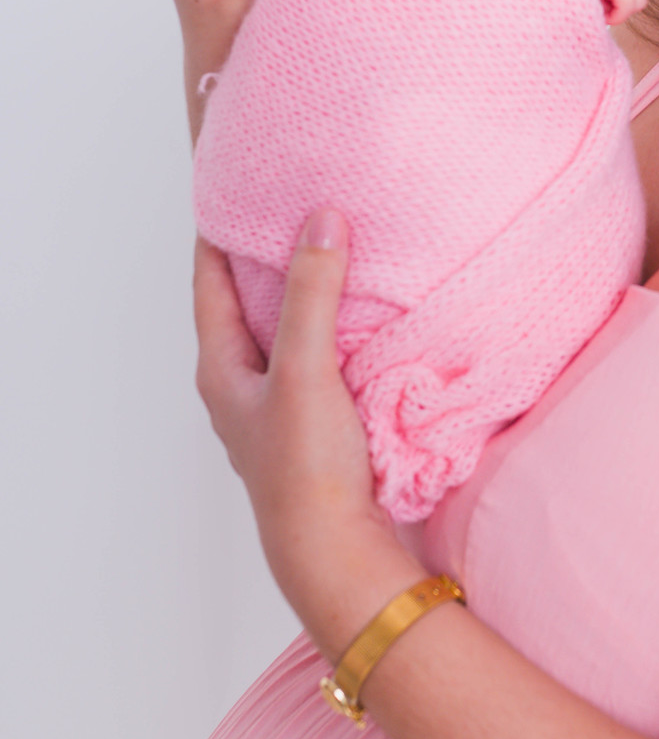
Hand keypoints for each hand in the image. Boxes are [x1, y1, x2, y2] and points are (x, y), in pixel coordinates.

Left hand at [193, 209, 408, 651]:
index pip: (210, 281)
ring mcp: (279, 405)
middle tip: (295, 202)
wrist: (338, 554)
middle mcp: (243, 384)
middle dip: (269, 253)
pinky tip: (366, 312)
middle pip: (248, 301)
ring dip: (306, 289)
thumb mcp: (306, 369)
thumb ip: (314, 293)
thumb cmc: (306, 470)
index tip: (237, 184)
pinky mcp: (317, 423)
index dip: (219, 231)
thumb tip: (321, 220)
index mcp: (221, 368)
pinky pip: (320, 355)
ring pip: (286, 329)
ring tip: (337, 243)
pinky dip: (335, 324)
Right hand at [541, 0, 647, 24]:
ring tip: (584, 1)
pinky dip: (611, 15)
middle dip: (615, 10)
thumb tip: (621, 9)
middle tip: (586, 2)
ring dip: (610, 13)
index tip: (587, 1)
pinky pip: (628, 6)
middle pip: (639, 1)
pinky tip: (587, 3)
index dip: (612, 9)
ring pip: (636, 4)